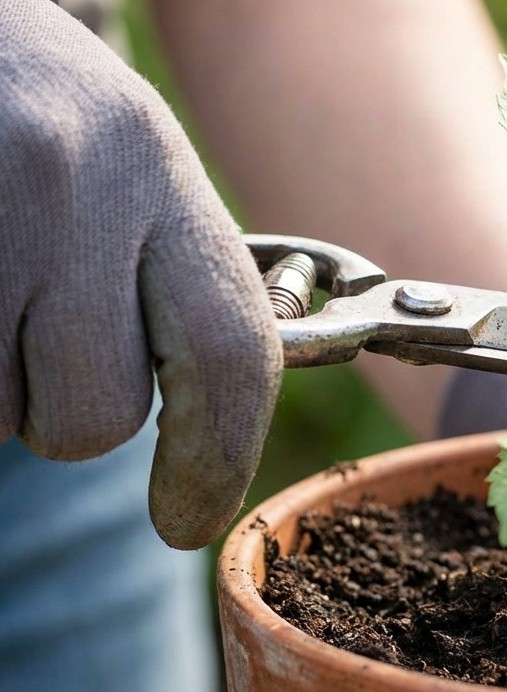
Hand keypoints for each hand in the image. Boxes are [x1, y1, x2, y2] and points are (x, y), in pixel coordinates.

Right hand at [0, 1, 280, 548]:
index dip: (219, 462)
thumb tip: (215, 419)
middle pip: (96, 417)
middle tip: (37, 325)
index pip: (231, 353)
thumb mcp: (123, 157)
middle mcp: (72, 186)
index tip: (189, 518)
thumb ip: (172, 272)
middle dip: (65, 409)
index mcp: (154, 166)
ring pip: (1, 417)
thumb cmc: (27, 105)